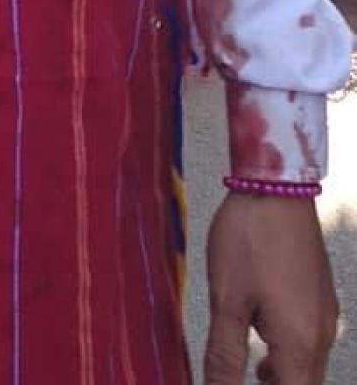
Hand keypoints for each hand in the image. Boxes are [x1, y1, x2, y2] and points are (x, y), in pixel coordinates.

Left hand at [204, 194, 337, 383]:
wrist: (276, 184)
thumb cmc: (250, 236)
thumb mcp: (226, 301)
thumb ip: (224, 357)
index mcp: (300, 344)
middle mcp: (321, 334)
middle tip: (239, 379)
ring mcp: (325, 313)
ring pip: (308, 366)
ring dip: (283, 377)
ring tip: (253, 372)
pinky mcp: (320, 295)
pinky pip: (309, 341)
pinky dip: (289, 354)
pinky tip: (262, 337)